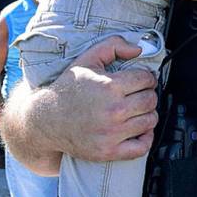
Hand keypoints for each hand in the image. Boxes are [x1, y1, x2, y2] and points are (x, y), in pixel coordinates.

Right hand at [45, 36, 158, 161]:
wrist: (46, 120)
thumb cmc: (68, 90)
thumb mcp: (86, 60)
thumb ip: (113, 46)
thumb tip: (138, 49)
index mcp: (108, 86)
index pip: (146, 79)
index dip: (146, 78)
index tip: (140, 81)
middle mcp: (113, 111)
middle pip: (150, 100)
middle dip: (148, 94)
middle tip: (138, 95)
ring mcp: (111, 133)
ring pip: (150, 121)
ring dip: (147, 114)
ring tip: (137, 110)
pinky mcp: (109, 151)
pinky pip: (142, 147)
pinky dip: (146, 138)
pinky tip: (139, 130)